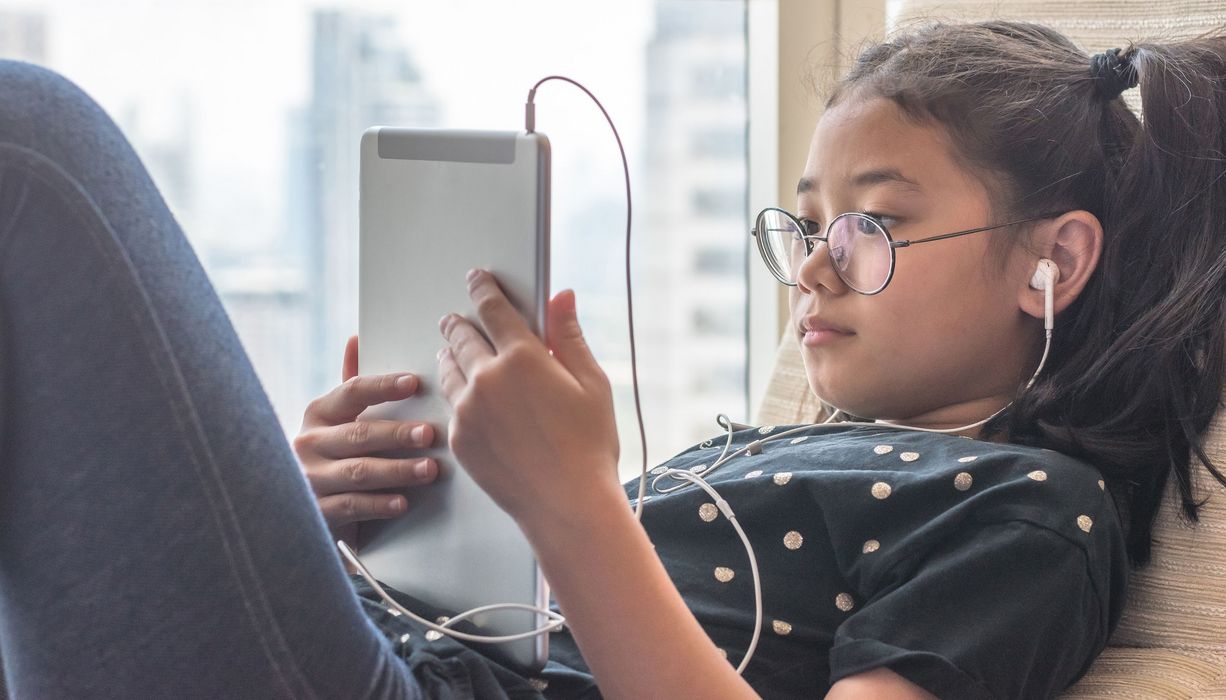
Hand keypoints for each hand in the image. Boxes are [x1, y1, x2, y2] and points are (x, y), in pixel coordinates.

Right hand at [294, 335, 437, 547]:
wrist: (303, 511)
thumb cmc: (334, 456)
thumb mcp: (338, 421)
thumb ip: (352, 386)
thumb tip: (356, 338)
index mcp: (319, 413)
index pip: (352, 392)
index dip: (383, 386)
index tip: (413, 382)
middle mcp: (309, 443)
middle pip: (359, 434)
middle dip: (397, 434)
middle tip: (430, 434)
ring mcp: (310, 478)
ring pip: (359, 471)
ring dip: (398, 470)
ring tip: (429, 469)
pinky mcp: (317, 511)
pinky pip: (351, 505)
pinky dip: (379, 504)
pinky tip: (403, 502)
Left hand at [436, 269, 621, 529]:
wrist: (566, 504)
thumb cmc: (588, 446)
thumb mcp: (591, 384)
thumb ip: (569, 336)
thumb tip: (562, 297)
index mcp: (524, 358)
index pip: (493, 308)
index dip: (483, 288)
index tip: (477, 279)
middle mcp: (488, 379)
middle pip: (462, 335)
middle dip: (459, 321)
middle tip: (457, 317)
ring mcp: (468, 410)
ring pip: (448, 368)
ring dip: (450, 353)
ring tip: (454, 351)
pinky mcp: (459, 438)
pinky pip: (449, 403)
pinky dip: (454, 391)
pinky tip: (463, 393)